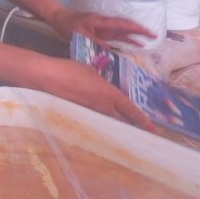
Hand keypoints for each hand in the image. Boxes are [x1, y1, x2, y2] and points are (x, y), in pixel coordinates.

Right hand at [37, 58, 153, 129]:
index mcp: (109, 94)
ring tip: (121, 124)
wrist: (48, 78)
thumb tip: (103, 86)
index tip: (151, 127)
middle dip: (131, 123)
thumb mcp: (90, 72)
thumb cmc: (70, 70)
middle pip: (121, 119)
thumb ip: (101, 81)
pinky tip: (98, 118)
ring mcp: (91, 112)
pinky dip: (100, 119)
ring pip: (108, 120)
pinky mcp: (80, 115)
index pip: (130, 109)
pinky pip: (95, 119)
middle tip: (139, 128)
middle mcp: (103, 106)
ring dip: (115, 122)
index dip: (141, 119)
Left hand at [50, 9, 154, 46]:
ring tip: (148, 42)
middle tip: (154, 36)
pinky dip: (125, 39)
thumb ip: (95, 42)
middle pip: (125, 26)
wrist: (60, 19)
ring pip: (122, 31)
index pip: (122, 24)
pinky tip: (133, 44)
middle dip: (140, 30)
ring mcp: (104, 27)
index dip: (136, 28)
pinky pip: (116, 35)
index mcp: (101, 22)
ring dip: (134, 35)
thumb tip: (109, 50)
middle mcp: (105, 23)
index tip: (148, 32)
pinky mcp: (102, 31)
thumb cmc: (69, 26)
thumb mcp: (80, 35)